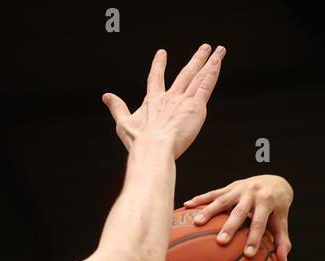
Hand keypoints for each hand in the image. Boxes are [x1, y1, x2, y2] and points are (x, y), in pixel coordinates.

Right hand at [103, 44, 225, 158]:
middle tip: (204, 47)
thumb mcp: (123, 123)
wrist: (154, 148)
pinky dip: (212, 73)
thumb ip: (117, 107)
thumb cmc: (139, 141)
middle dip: (196, 59)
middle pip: (185, 73)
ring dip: (209, 62)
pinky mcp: (195, 106)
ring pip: (199, 76)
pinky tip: (218, 62)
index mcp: (153, 100)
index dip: (159, 65)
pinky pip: (206, 85)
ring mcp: (183, 99)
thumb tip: (106, 96)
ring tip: (218, 50)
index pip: (156, 78)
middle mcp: (170, 96)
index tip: (162, 53)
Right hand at [183, 175, 293, 260]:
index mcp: (267, 201)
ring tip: (197, 224)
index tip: (248, 255)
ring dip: (209, 211)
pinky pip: (212, 193)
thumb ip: (282, 242)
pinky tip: (186, 206)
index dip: (254, 238)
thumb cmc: (278, 209)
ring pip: (222, 200)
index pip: (260, 223)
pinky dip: (200, 199)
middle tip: (221, 242)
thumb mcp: (282, 222)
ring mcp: (239, 188)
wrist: (275, 181)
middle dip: (230, 226)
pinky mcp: (229, 187)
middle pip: (239, 212)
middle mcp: (252, 193)